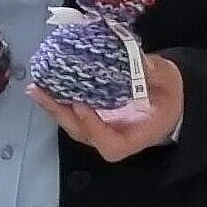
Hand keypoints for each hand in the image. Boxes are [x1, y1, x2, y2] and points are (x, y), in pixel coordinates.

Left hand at [32, 54, 184, 160]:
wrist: (167, 96)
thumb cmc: (169, 92)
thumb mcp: (168, 80)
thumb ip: (153, 72)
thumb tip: (137, 60)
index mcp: (138, 135)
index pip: (111, 146)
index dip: (93, 129)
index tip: (82, 105)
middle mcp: (115, 135)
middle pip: (83, 134)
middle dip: (60, 114)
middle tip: (42, 93)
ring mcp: (102, 128)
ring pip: (73, 124)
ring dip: (53, 107)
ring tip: (37, 88)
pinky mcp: (93, 116)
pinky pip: (72, 112)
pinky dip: (57, 99)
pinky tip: (45, 84)